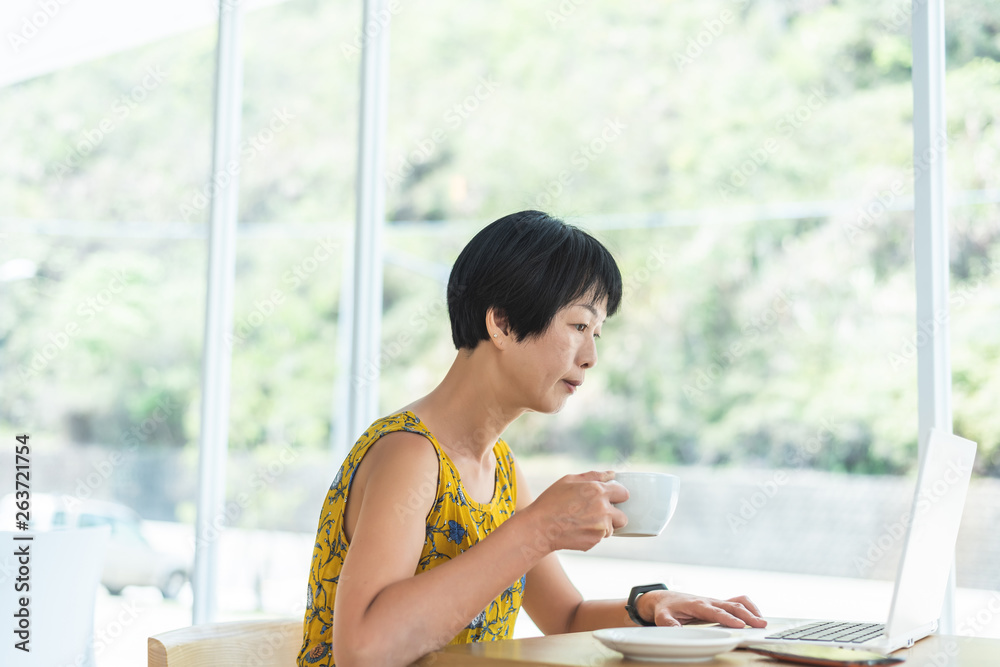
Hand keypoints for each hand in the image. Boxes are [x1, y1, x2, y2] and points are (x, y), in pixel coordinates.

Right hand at [522, 471, 628, 552]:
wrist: (539, 527)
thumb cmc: (551, 501)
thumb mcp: (569, 480)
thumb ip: (594, 476)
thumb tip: (612, 474)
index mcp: (598, 491)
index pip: (624, 493)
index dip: (617, 495)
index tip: (610, 498)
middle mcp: (603, 509)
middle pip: (623, 516)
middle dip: (613, 515)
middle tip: (597, 514)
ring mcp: (600, 527)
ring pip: (612, 529)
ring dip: (602, 527)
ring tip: (582, 522)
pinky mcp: (595, 541)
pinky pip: (599, 538)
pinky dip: (592, 535)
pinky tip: (577, 530)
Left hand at [635, 590, 766, 628]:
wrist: (665, 599)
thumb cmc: (666, 609)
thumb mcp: (662, 618)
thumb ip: (669, 625)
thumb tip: (676, 632)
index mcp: (697, 605)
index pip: (715, 611)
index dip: (727, 618)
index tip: (740, 625)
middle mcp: (708, 601)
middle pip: (731, 606)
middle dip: (747, 615)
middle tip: (760, 624)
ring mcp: (715, 601)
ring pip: (736, 602)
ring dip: (750, 609)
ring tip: (762, 621)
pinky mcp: (718, 603)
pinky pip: (736, 601)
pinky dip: (748, 606)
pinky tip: (755, 615)